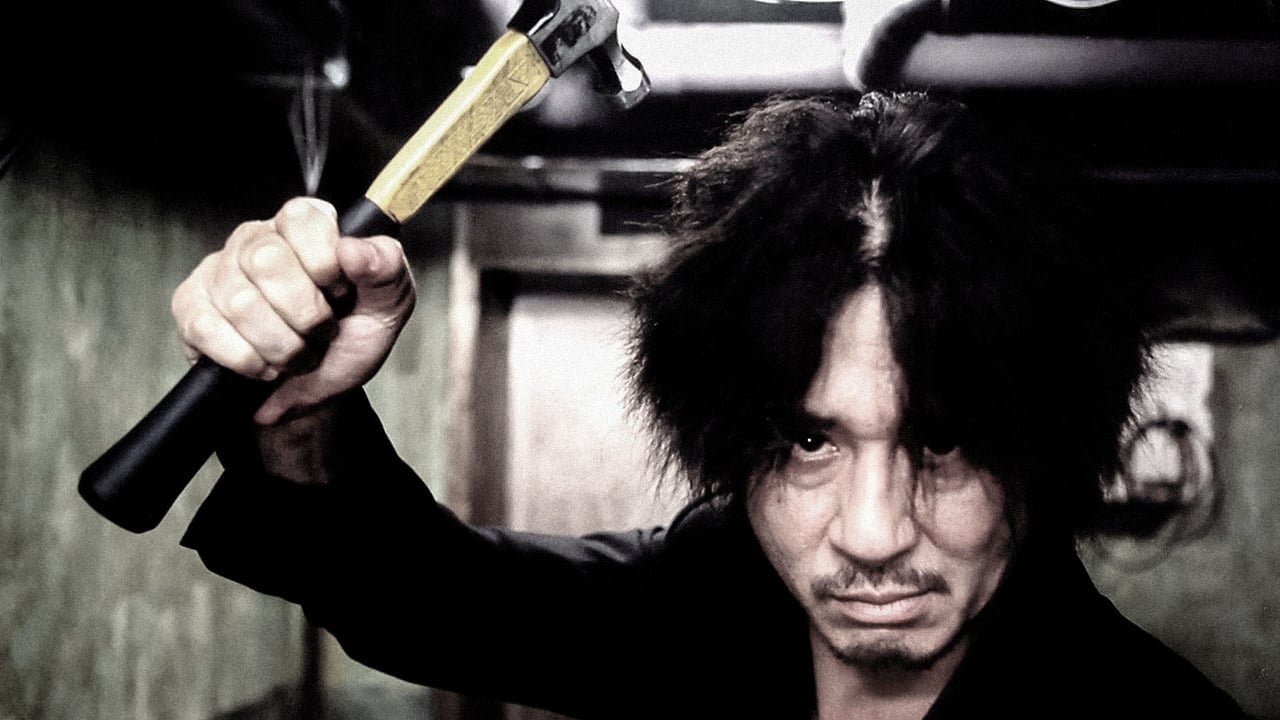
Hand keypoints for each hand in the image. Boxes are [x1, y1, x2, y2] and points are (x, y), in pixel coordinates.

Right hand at [171, 197, 415, 424]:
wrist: (319, 388)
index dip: (323, 263)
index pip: (301, 218)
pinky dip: (247, 360)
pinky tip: (264, 364)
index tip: (340, 291)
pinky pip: (208, 330)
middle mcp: (257, 239)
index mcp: (305, 226)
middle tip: (320, 332)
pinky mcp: (191, 306)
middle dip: (304, 315)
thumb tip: (353, 248)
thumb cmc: (351, 336)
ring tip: (296, 353)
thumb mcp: (388, 304)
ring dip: (281, 345)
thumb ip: (384, 268)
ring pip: (240, 304)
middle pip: (266, 262)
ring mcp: (218, 271)